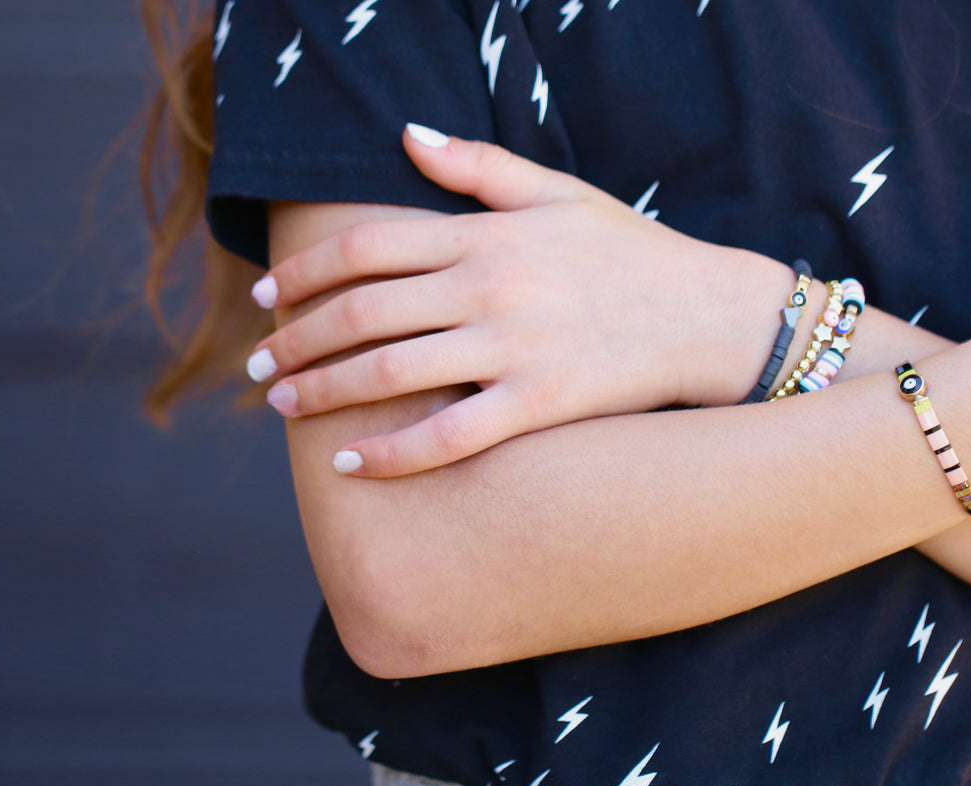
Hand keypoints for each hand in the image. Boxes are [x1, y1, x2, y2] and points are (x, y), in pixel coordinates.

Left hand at [248, 124, 784, 476]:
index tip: (264, 295)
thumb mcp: (560, 192)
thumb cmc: (631, 253)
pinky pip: (449, 436)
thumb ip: (479, 166)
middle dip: (297, 338)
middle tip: (259, 362)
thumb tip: (406, 136)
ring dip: (323, 391)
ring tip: (284, 404)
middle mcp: (491, 288)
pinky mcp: (540, 404)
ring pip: (390, 373)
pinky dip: (392, 454)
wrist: (711, 316)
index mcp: (487, 234)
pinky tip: (350, 465)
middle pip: (363, 312)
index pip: (367, 247)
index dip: (303, 272)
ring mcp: (514, 349)